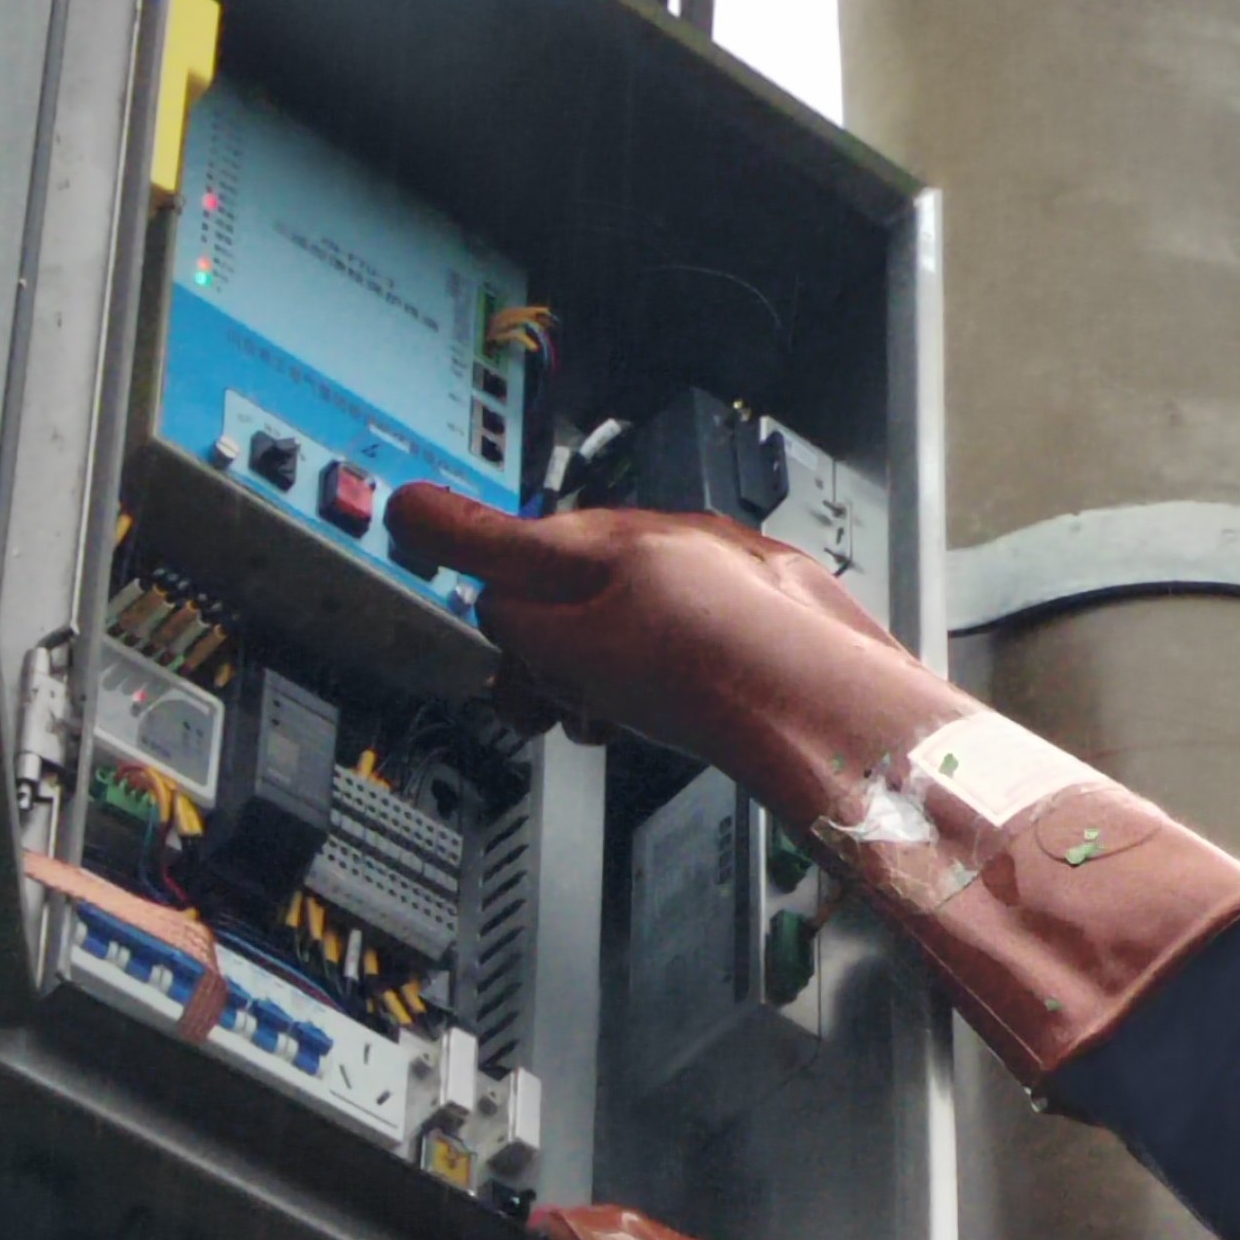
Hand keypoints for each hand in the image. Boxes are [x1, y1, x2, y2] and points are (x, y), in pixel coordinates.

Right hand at [385, 486, 912, 757]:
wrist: (830, 709)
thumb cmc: (719, 672)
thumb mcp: (577, 649)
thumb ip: (519, 619)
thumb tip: (500, 606)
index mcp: (608, 540)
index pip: (506, 532)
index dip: (449, 532)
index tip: (409, 518)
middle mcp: (666, 540)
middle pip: (568, 589)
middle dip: (543, 650)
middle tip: (539, 704)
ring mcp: (720, 574)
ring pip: (626, 620)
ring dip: (597, 673)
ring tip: (607, 721)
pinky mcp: (763, 614)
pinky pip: (683, 638)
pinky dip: (656, 678)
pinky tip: (662, 720)